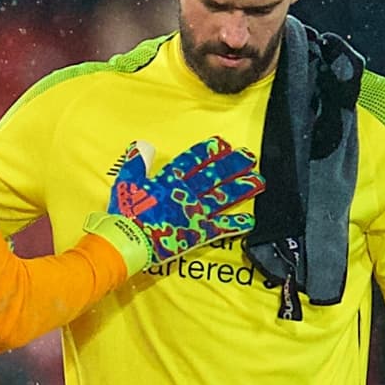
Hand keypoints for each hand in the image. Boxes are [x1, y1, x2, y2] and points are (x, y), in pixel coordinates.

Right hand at [85, 135, 264, 271]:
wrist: (130, 241)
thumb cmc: (125, 214)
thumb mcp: (126, 183)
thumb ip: (136, 163)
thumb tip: (141, 145)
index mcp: (169, 180)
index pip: (193, 160)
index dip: (208, 151)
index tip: (222, 143)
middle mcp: (187, 192)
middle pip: (215, 174)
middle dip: (233, 164)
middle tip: (249, 156)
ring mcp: (196, 211)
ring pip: (224, 196)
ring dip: (242, 188)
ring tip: (258, 181)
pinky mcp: (199, 232)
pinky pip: (222, 227)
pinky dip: (236, 224)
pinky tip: (250, 220)